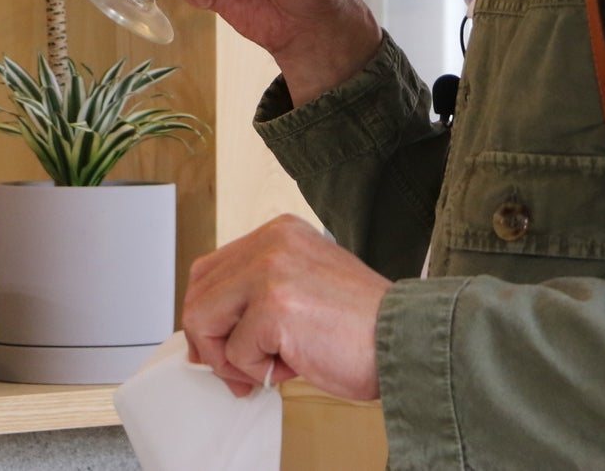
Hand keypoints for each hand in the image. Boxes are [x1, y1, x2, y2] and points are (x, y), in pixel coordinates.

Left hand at [182, 215, 388, 400]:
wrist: (406, 340)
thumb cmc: (364, 325)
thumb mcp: (305, 286)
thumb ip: (260, 293)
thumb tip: (211, 331)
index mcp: (280, 232)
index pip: (210, 270)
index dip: (207, 315)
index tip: (219, 347)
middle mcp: (272, 242)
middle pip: (198, 294)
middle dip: (210, 342)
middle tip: (237, 372)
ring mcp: (271, 271)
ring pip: (204, 321)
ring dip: (230, 359)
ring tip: (268, 369)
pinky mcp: (274, 306)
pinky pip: (235, 353)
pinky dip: (258, 372)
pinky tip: (293, 365)